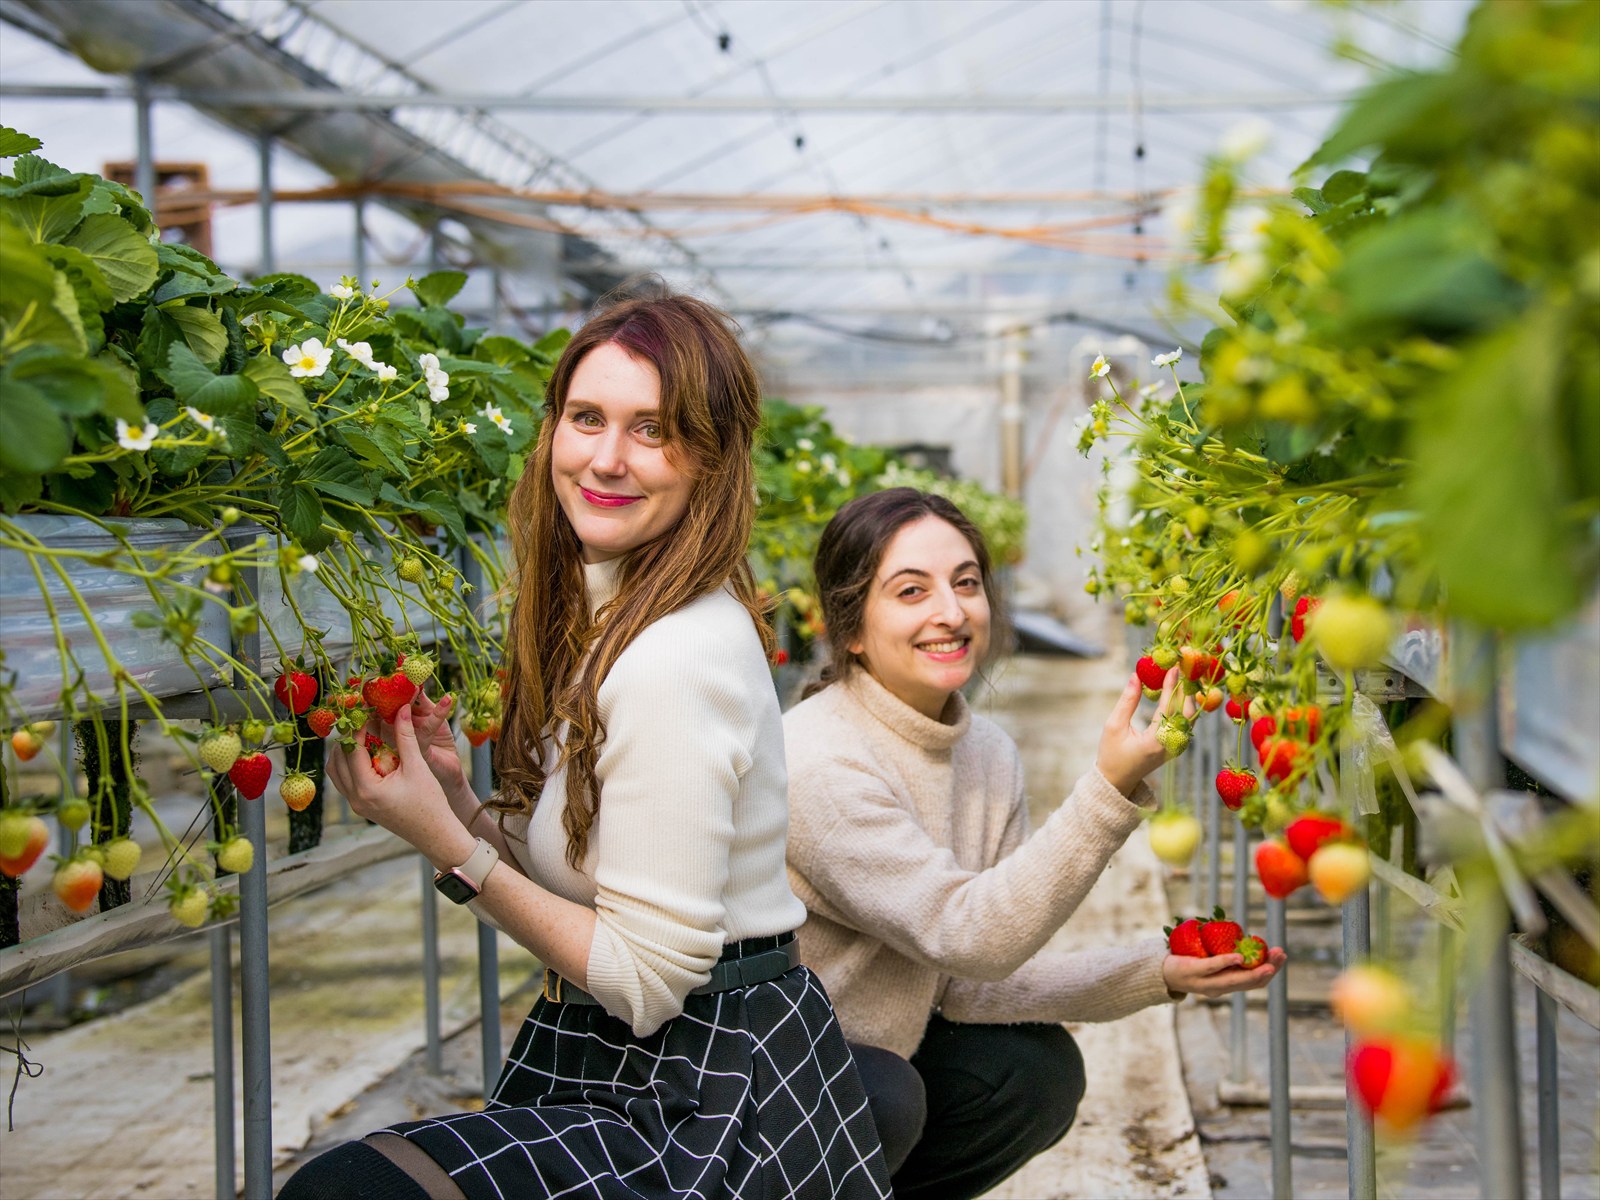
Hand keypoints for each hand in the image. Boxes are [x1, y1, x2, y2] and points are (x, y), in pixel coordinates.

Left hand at [325, 706, 473, 867]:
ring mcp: (356, 805)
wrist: (436, 834)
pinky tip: (369, 753)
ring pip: (337, 772)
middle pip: (337, 760)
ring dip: (346, 752)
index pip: (352, 750)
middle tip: (363, 719)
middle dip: (348, 738)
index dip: (358, 727)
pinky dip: (352, 764)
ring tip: (364, 735)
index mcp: (366, 789)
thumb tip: (401, 709)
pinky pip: (346, 781)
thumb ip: (405, 737)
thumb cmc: (430, 804)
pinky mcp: (362, 806)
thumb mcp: (418, 767)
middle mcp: (355, 798)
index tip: (366, 710)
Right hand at [1095, 667, 1196, 796]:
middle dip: (1184, 688)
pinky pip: (1185, 722)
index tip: (1174, 667)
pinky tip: (1178, 692)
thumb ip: (1127, 701)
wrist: (1118, 780)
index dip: (1171, 686)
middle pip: (1186, 712)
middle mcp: (1171, 745)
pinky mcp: (1176, 746)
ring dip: (1186, 696)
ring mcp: (1176, 747)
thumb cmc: (1112, 754)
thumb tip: (1136, 675)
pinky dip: (1183, 706)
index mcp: (1155, 741)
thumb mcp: (1114, 726)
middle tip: (1182, 667)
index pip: (1168, 708)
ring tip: (1182, 676)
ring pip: (1189, 717)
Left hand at [1162, 947, 1287, 997]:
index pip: (1253, 982)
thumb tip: (1246, 940)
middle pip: (1249, 982)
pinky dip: (1227, 962)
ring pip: (1234, 979)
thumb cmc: (1189, 963)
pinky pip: (1213, 967)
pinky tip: (1240, 957)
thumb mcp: (1212, 962)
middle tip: (1281, 956)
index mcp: (1226, 986)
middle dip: (1268, 970)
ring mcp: (1206, 982)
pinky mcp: (1193, 971)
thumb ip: (1227, 957)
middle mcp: (1219, 988)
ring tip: (1269, 963)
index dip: (1270, 971)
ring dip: (1254, 971)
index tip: (1281, 957)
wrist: (1161, 971)